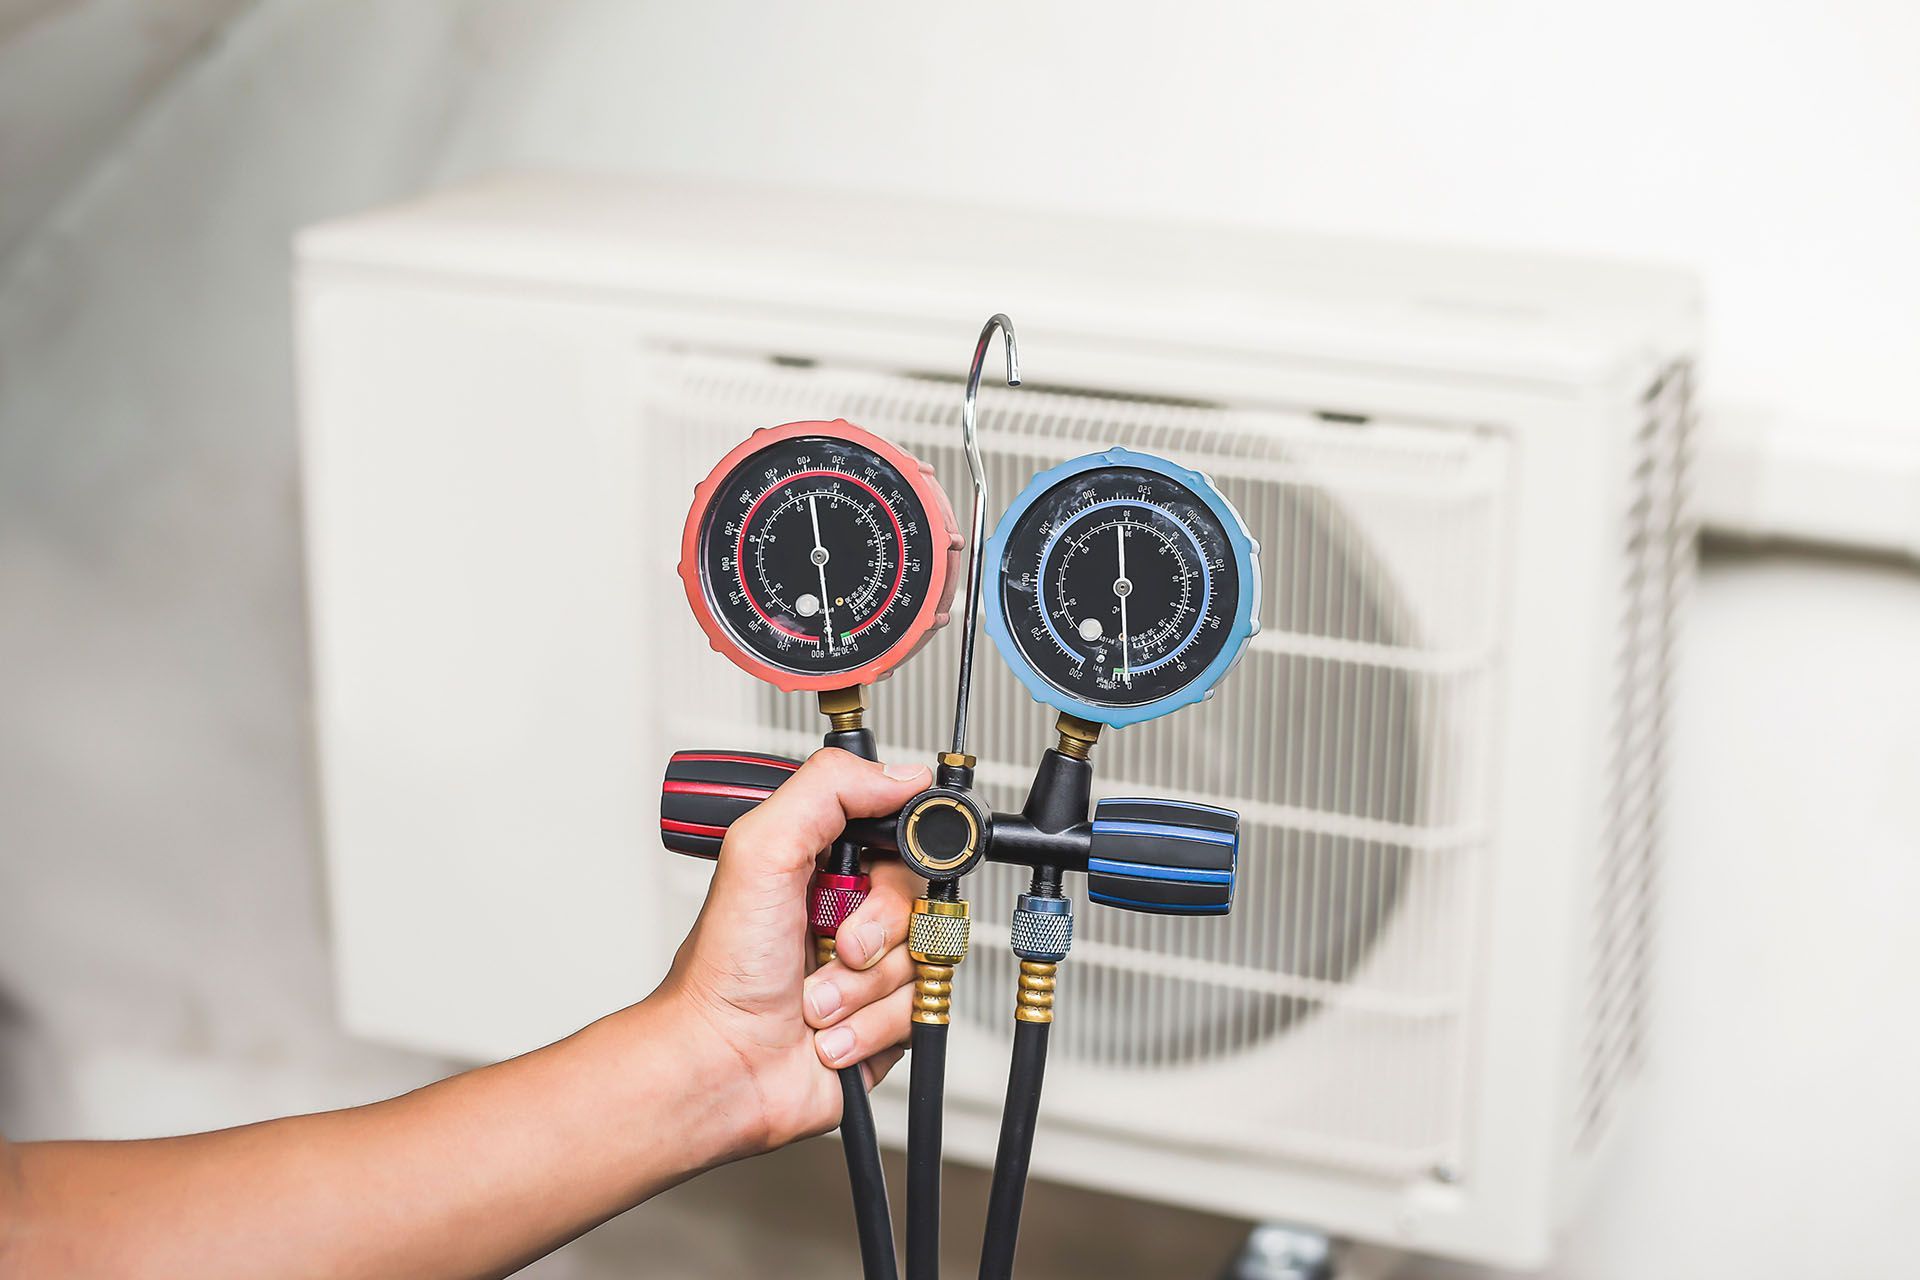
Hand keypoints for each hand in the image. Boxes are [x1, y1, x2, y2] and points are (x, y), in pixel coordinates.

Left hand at [656, 748, 928, 1154]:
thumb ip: (827, 791)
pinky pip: (916, 1012)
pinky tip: (827, 1032)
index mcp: (823, 863)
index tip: (876, 877)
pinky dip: (869, 1027)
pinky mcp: (882, 1021)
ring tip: (815, 998)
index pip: (899, 835)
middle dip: (877, 930)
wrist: (720, 1066)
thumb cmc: (722, 971)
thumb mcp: (761, 851)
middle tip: (836, 944)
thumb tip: (900, 774)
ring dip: (864, 987)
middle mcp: (848, 912)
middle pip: (920, 899)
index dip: (900, 856)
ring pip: (922, 960)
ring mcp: (867, 970)